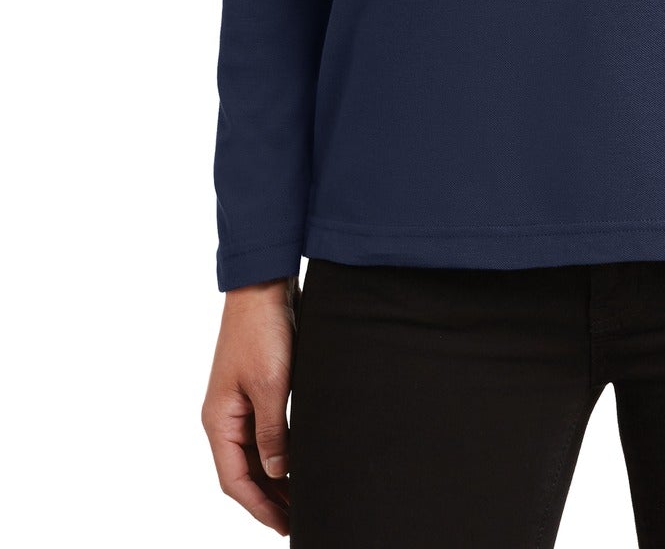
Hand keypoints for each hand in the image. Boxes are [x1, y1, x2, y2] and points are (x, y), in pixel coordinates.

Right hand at [201, 275, 299, 534]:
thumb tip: (277, 472)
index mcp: (219, 420)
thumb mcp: (271, 385)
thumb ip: (273, 432)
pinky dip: (278, 453)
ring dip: (274, 479)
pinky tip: (297, 461)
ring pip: (253, 455)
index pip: (235, 480)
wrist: (265, 283)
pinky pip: (262, 434)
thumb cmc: (263, 330)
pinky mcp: (255, 389)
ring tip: (301, 499)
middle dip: (268, 499)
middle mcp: (224, 416)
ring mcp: (238, 403)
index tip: (285, 526)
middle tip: (298, 520)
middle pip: (243, 472)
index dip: (260, 507)